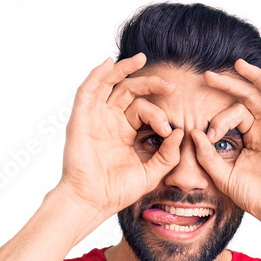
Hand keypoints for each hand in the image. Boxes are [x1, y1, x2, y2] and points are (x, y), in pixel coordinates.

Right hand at [58, 53, 184, 221]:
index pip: (143, 109)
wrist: (94, 201)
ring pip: (109, 84)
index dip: (158, 114)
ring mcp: (95, 118)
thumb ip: (167, 155)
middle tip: (170, 85)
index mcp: (124, 132)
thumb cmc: (118, 191)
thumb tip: (179, 132)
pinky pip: (88, 91)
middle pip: (129, 92)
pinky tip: (108, 63)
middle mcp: (109, 121)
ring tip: (141, 59)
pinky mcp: (81, 119)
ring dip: (124, 69)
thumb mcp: (151, 173)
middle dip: (150, 85)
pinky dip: (97, 75)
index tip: (168, 129)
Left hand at [189, 59, 260, 230]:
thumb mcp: (224, 175)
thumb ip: (207, 156)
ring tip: (239, 64)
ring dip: (256, 76)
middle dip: (231, 84)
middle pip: (251, 96)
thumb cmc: (255, 196)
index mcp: (253, 135)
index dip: (219, 120)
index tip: (208, 135)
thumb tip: (193, 132)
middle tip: (208, 75)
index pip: (235, 113)